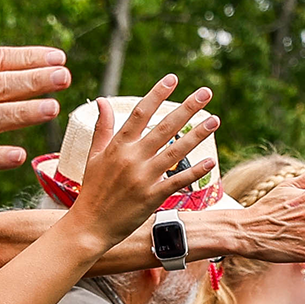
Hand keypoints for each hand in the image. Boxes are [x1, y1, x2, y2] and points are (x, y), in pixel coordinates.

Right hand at [62, 75, 217, 248]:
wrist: (89, 225)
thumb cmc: (92, 190)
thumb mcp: (94, 156)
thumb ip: (102, 128)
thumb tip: (101, 100)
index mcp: (117, 146)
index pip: (140, 113)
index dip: (157, 94)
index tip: (172, 79)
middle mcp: (131, 158)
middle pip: (164, 127)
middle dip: (187, 108)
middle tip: (206, 92)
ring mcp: (143, 177)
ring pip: (176, 151)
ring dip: (198, 135)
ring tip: (215, 119)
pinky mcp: (152, 196)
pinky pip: (177, 181)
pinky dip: (194, 171)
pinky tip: (210, 161)